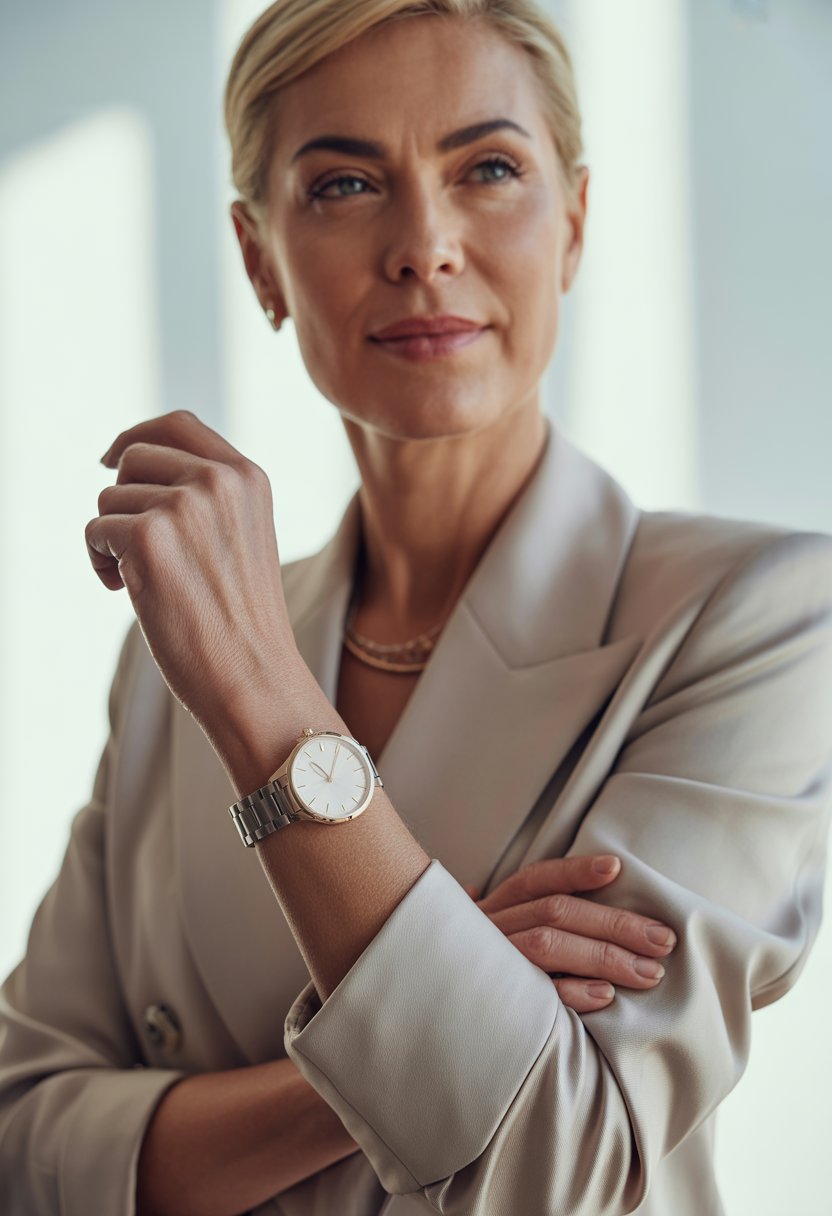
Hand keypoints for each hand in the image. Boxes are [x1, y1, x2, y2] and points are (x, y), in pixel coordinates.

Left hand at [85, 410, 296, 743]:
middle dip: (122, 498)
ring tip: (139, 581)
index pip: (179, 424)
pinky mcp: (149, 538)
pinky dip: (99, 564)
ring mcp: (184, 506)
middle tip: (134, 548)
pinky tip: (126, 593)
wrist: (255, 677)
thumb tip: (132, 464)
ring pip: (110, 497)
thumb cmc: (243, 621)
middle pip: (134, 457)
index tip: (110, 458)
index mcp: (248, 477)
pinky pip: (95, 530)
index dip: (136, 435)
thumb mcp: (242, 537)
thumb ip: (207, 496)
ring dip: (111, 538)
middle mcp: (219, 481)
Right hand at [462, 854, 675, 1013]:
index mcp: (493, 908)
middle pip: (556, 912)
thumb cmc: (477, 973)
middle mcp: (489, 928)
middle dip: (614, 923)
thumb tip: (589, 898)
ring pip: (549, 944)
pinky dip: (571, 991)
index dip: (575, 871)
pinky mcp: (492, 1002)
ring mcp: (489, 962)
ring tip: (649, 971)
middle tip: (663, 940)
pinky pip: (534, 993)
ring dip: (605, 956)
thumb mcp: (497, 935)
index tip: (616, 868)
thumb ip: (532, 918)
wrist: (417, 1022)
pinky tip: (605, 995)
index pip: (536, 880)